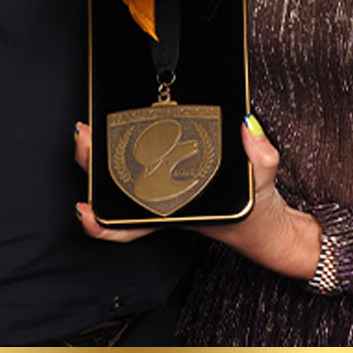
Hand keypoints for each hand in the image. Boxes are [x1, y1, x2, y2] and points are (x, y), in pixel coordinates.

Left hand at [73, 115, 319, 273]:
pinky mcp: (178, 170)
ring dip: (103, 154)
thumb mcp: (263, 189)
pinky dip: (131, 143)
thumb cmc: (258, 219)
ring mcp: (168, 187)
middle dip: (93, 164)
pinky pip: (148, 157)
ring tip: (89, 126)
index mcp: (177, 215)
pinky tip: (122, 122)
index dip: (99, 222)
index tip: (81, 208)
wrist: (271, 229)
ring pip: (124, 174)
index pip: (129, 226)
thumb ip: (260, 160)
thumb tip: (248, 125)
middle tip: (81, 134)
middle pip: (117, 190)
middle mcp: (165, 203)